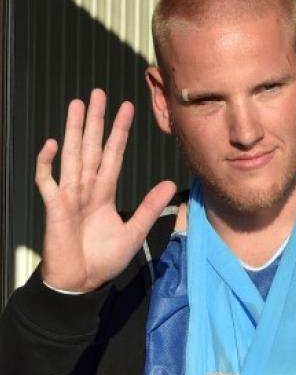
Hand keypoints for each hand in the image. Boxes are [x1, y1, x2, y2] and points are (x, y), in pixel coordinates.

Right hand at [35, 89, 176, 291]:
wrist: (82, 281)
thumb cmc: (103, 260)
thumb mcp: (134, 232)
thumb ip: (149, 207)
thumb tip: (170, 184)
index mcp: (105, 193)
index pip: (113, 155)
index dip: (119, 133)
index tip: (127, 109)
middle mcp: (87, 188)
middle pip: (91, 147)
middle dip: (95, 120)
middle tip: (98, 93)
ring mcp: (69, 195)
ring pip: (72, 155)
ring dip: (73, 130)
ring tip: (76, 105)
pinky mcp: (55, 207)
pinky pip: (47, 181)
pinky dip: (47, 164)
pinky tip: (51, 144)